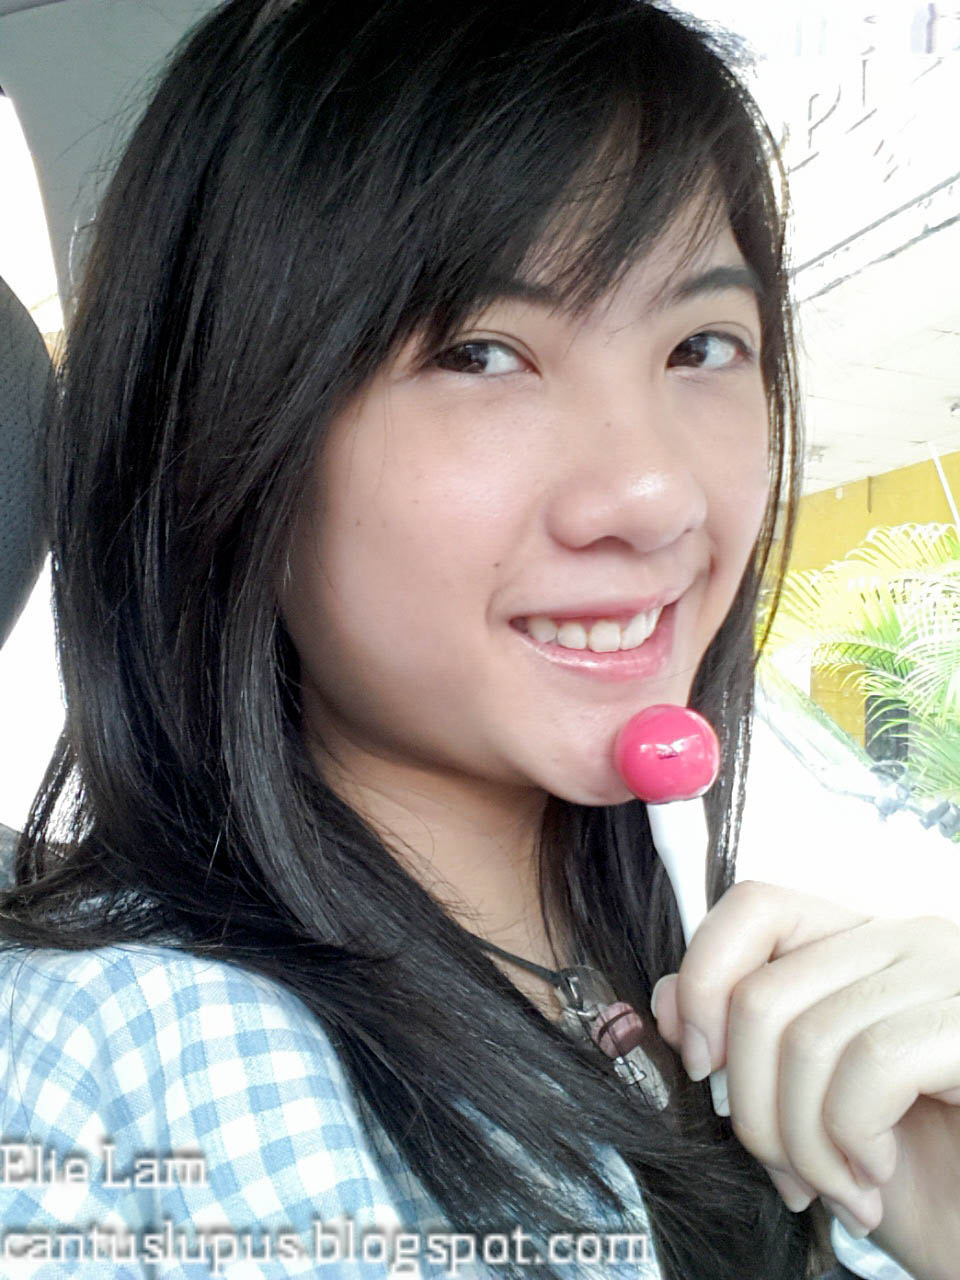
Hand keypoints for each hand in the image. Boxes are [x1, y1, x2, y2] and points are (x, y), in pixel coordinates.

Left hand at [649, 880, 959, 1277]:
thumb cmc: (911, 1172)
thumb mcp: (803, 1101)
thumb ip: (739, 1040)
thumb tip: (666, 999)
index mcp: (859, 943)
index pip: (754, 906)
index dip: (706, 980)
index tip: (704, 1070)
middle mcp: (907, 940)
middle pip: (763, 994)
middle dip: (752, 1106)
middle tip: (789, 1175)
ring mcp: (948, 976)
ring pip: (807, 1037)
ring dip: (802, 1141)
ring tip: (836, 1188)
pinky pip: (871, 1064)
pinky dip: (852, 1137)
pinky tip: (875, 1174)